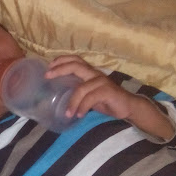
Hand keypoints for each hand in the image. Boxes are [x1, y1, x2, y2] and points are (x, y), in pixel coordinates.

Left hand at [45, 55, 174, 139]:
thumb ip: (77, 91)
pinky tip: (79, 114)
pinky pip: (90, 98)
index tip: (48, 67)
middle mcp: (95, 74)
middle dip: (60, 69)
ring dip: (72, 102)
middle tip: (48, 77)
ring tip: (67, 113)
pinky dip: (83, 107)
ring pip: (81, 88)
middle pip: (76, 66)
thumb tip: (58, 95)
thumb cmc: (105, 101)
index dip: (62, 60)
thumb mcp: (88, 95)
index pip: (75, 60)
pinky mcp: (108, 91)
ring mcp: (102, 82)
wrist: (127, 107)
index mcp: (89, 73)